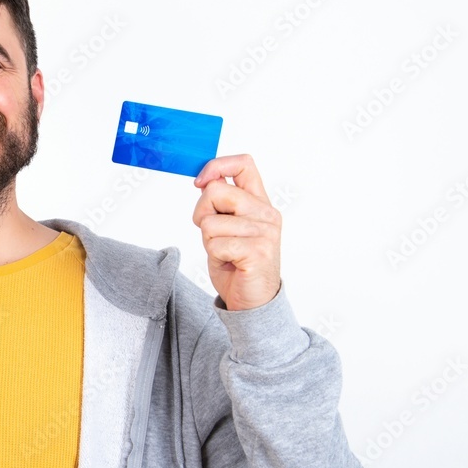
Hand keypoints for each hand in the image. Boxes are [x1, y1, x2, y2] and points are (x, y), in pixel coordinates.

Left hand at [192, 154, 280, 310]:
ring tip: (225, 252)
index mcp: (260, 202)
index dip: (217, 166)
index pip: (244, 164)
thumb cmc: (236, 264)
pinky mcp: (257, 251)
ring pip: (211, 222)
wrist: (253, 302)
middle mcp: (266, 213)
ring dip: (208, 240)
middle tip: (211, 234)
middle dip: (201, 212)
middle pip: (216, 191)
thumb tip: (205, 181)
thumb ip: (220, 205)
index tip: (200, 182)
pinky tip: (229, 263)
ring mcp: (264, 232)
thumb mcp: (225, 227)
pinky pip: (215, 244)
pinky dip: (214, 256)